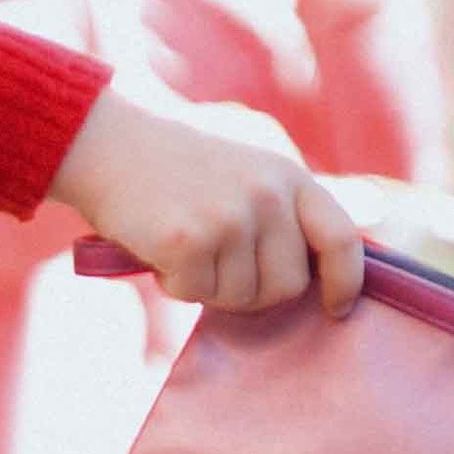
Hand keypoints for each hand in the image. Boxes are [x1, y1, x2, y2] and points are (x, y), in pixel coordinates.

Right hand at [53, 85, 363, 314]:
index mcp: (289, 175)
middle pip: (288, 285)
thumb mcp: (250, 166)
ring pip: (239, 297)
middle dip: (253, 290)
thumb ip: (290, 204)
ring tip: (184, 244)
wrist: (108, 144)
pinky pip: (195, 294)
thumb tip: (343, 242)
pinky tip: (160, 247)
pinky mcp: (190, 240)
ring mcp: (230, 217)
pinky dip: (174, 282)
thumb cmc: (177, 166)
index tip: (336, 309)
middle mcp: (267, 194)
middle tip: (217, 263)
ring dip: (208, 286)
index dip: (345, 282)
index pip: (341, 239)